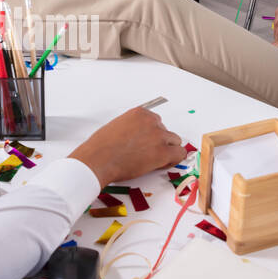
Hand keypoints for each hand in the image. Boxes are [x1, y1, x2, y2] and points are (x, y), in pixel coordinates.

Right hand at [69, 107, 184, 186]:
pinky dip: (173, 160)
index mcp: (140, 113)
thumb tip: (139, 137)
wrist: (98, 160)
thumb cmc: (101, 147)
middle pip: (166, 131)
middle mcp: (151, 121)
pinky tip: (161, 164)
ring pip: (175, 142)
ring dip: (167, 150)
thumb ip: (133, 127)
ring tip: (153, 160)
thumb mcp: (116, 126)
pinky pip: (179, 154)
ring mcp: (158, 136)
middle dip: (159, 142)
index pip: (155, 121)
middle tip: (147, 153)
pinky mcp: (162, 152)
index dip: (151, 134)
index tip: (146, 142)